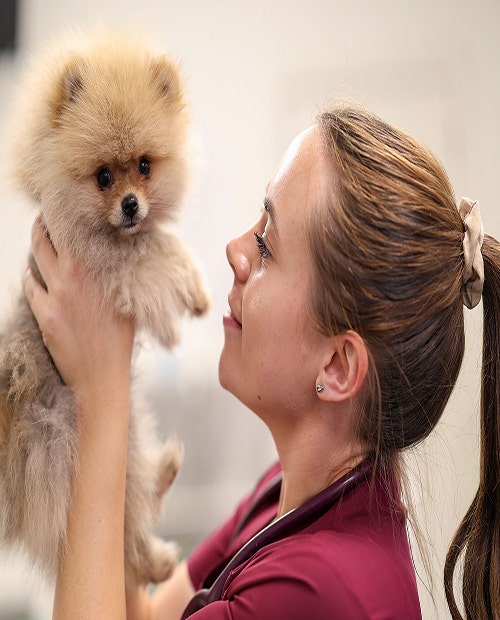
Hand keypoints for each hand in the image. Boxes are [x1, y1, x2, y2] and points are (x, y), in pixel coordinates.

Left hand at [24, 216, 134, 406]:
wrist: (103, 374)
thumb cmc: (121, 339)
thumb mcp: (127, 300)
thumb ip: (117, 274)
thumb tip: (114, 256)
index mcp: (95, 271)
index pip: (74, 230)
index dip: (62, 212)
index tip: (61, 202)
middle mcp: (73, 277)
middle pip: (47, 238)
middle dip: (43, 223)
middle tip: (45, 217)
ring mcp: (56, 295)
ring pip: (35, 257)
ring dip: (35, 245)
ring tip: (39, 239)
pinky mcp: (44, 314)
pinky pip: (30, 286)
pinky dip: (30, 277)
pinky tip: (33, 275)